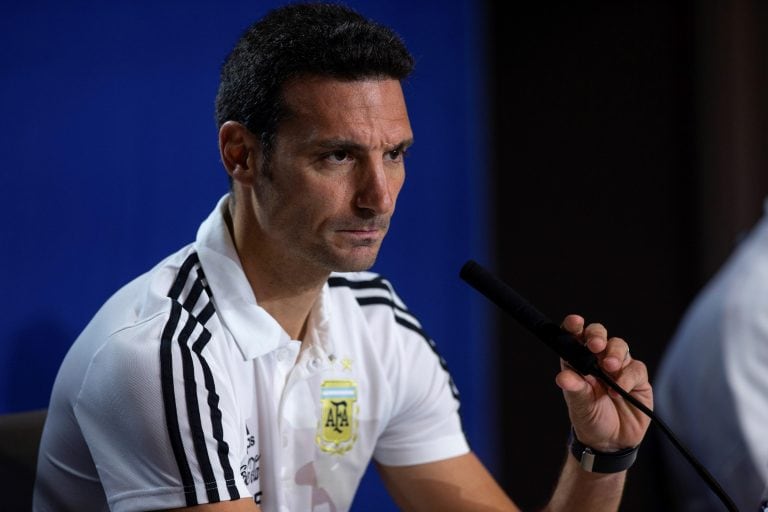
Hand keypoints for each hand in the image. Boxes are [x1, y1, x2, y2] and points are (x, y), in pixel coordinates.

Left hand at [554, 314, 652, 452]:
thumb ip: (574, 389)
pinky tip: (619, 390)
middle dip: (597, 335)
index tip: (575, 322)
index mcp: (577, 361)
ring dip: (614, 354)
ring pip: (619, 346)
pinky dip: (628, 377)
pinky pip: (636, 368)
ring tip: (609, 367)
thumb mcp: (579, 405)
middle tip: (596, 345)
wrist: (610, 442)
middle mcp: (597, 359)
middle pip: (598, 335)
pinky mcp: (637, 379)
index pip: (574, 337)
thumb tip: (562, 377)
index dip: (574, 326)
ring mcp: (618, 367)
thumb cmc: (589, 419)